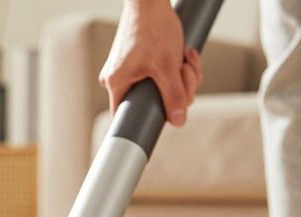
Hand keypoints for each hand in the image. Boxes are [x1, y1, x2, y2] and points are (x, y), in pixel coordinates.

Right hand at [99, 0, 203, 126]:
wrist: (149, 0)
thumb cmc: (153, 27)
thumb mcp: (168, 66)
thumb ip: (175, 96)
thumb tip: (178, 121)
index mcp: (116, 83)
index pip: (126, 118)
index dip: (149, 118)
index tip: (167, 110)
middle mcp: (116, 79)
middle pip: (150, 102)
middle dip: (177, 88)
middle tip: (184, 69)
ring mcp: (126, 70)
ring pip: (159, 87)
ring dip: (180, 75)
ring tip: (184, 56)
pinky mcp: (136, 62)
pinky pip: (158, 75)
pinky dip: (174, 67)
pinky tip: (181, 54)